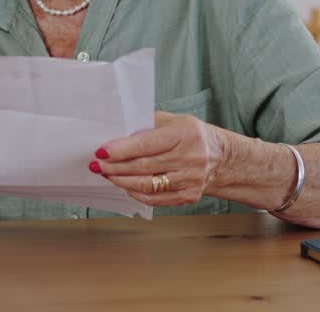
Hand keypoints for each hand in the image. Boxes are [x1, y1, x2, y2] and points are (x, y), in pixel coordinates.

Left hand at [91, 111, 229, 206]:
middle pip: (143, 166)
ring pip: (147, 185)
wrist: (221, 157)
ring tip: (107, 174)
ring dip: (121, 180)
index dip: (121, 149)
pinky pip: (156, 199)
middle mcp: (190, 158)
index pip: (146, 144)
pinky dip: (136, 193)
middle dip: (115, 166)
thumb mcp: (174, 121)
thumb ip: (147, 125)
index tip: (101, 151)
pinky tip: (125, 186)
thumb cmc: (192, 136)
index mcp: (184, 134)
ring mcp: (191, 179)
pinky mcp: (190, 195)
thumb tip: (117, 133)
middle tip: (97, 164)